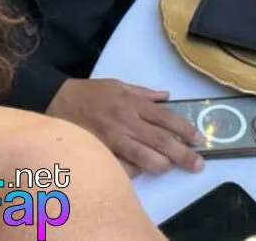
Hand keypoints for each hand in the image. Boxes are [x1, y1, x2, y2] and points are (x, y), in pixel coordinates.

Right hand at [46, 78, 204, 175]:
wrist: (58, 101)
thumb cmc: (91, 93)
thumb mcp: (118, 84)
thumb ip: (144, 92)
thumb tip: (167, 95)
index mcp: (131, 103)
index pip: (165, 117)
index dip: (184, 128)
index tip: (198, 138)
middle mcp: (125, 121)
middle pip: (159, 140)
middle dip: (182, 153)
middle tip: (198, 163)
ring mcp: (112, 139)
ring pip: (143, 156)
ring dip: (161, 164)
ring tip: (170, 167)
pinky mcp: (100, 152)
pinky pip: (121, 167)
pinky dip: (134, 171)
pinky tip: (142, 170)